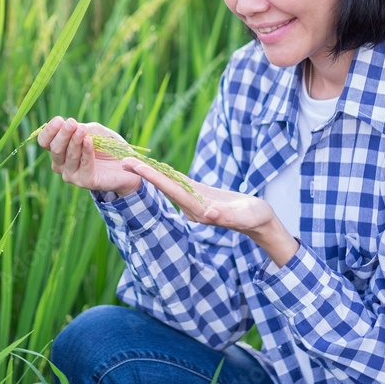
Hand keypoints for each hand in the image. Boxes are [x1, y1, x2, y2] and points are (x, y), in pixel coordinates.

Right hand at [37, 116, 142, 196]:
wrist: (127, 164)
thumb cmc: (107, 146)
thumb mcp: (96, 131)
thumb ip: (84, 128)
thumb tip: (74, 126)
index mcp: (60, 150)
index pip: (44, 141)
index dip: (49, 130)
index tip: (60, 120)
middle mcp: (62, 164)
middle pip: (54, 149)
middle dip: (63, 135)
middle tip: (71, 123)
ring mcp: (72, 175)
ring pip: (68, 157)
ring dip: (74, 142)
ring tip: (82, 130)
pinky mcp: (86, 182)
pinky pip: (84, 165)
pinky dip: (86, 152)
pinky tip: (89, 141)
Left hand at [120, 158, 299, 267]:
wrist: (261, 224)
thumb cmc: (257, 219)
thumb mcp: (246, 216)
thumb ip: (228, 217)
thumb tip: (209, 214)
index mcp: (199, 211)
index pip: (172, 191)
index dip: (154, 178)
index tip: (138, 168)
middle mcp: (191, 208)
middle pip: (164, 187)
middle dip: (145, 173)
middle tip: (123, 160)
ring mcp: (194, 203)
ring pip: (169, 184)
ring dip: (151, 173)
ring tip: (132, 161)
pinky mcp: (200, 196)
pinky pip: (179, 183)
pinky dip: (166, 174)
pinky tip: (155, 166)